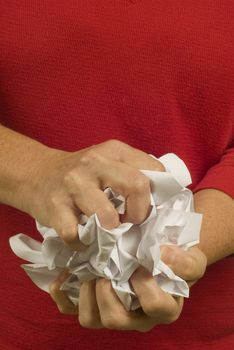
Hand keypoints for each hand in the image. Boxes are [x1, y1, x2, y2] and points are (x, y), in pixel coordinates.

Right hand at [20, 139, 163, 249]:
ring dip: (111, 231)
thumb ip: (132, 172)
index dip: (157, 194)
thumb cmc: (81, 173)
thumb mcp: (108, 161)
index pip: (154, 169)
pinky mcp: (55, 207)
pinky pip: (77, 235)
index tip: (149, 207)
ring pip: (107, 216)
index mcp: (113, 150)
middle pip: (137, 185)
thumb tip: (162, 198)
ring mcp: (74, 184)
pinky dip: (83, 244)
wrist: (36, 173)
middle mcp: (95, 163)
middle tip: (131, 220)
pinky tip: (83, 239)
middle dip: (140, 211)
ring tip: (107, 231)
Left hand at [49, 245, 206, 331]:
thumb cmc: (176, 261)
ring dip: (86, 293)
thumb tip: (162, 255)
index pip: (156, 307)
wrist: (160, 256)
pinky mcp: (94, 304)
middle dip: (107, 294)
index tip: (140, 266)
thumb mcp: (192, 259)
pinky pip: (71, 308)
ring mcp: (113, 312)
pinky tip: (64, 276)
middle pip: (116, 320)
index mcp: (164, 308)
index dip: (146, 288)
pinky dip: (63, 294)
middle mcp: (137, 317)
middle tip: (106, 270)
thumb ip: (184, 261)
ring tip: (90, 270)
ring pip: (91, 319)